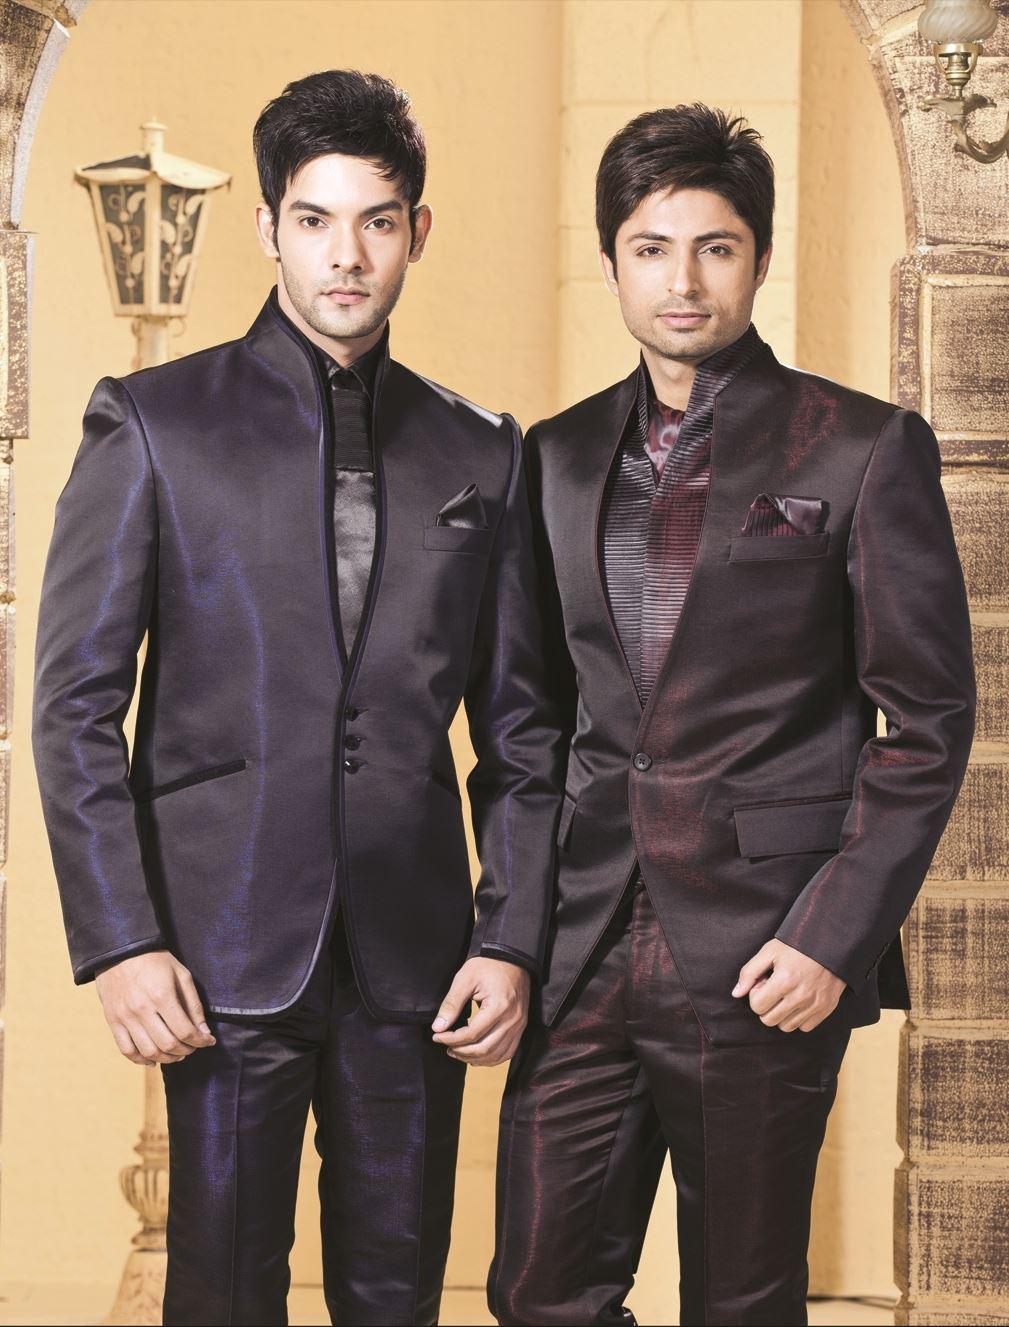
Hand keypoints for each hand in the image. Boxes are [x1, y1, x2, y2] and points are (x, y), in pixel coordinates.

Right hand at [95, 950, 216, 1065]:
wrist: (120, 951)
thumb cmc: (155, 960)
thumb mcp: (181, 974)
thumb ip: (193, 1004)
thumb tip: (204, 1031)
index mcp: (162, 995)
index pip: (185, 1031)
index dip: (200, 1041)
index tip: (208, 1041)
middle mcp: (142, 1009)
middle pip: (168, 1044)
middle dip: (186, 1050)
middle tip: (193, 1047)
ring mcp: (125, 1017)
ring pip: (148, 1051)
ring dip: (167, 1058)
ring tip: (177, 1053)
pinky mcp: (113, 1021)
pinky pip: (126, 1050)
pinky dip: (141, 1060)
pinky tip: (153, 1059)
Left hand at [431, 957, 529, 1065]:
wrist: (513, 958)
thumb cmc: (488, 965)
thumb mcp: (465, 979)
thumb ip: (451, 1004)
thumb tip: (438, 1027)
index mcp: (499, 1006)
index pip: (472, 1034)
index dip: (451, 1039)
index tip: (437, 1036)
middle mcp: (512, 1019)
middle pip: (484, 1049)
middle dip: (461, 1052)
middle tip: (445, 1046)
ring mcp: (519, 1025)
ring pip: (496, 1055)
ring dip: (475, 1059)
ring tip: (458, 1052)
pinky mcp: (521, 1026)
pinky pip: (508, 1052)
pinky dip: (491, 1059)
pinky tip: (477, 1055)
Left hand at [732, 939, 844, 1032]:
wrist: (831, 944)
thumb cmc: (797, 946)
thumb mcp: (770, 951)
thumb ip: (749, 972)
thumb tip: (736, 993)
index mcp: (784, 980)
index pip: (757, 1006)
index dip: (755, 994)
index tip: (764, 982)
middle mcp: (800, 996)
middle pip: (768, 1020)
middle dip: (766, 1006)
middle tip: (774, 989)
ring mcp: (814, 1005)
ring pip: (786, 1027)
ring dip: (781, 1014)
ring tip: (786, 995)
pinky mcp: (825, 1009)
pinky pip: (804, 1027)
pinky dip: (798, 1018)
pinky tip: (798, 1001)